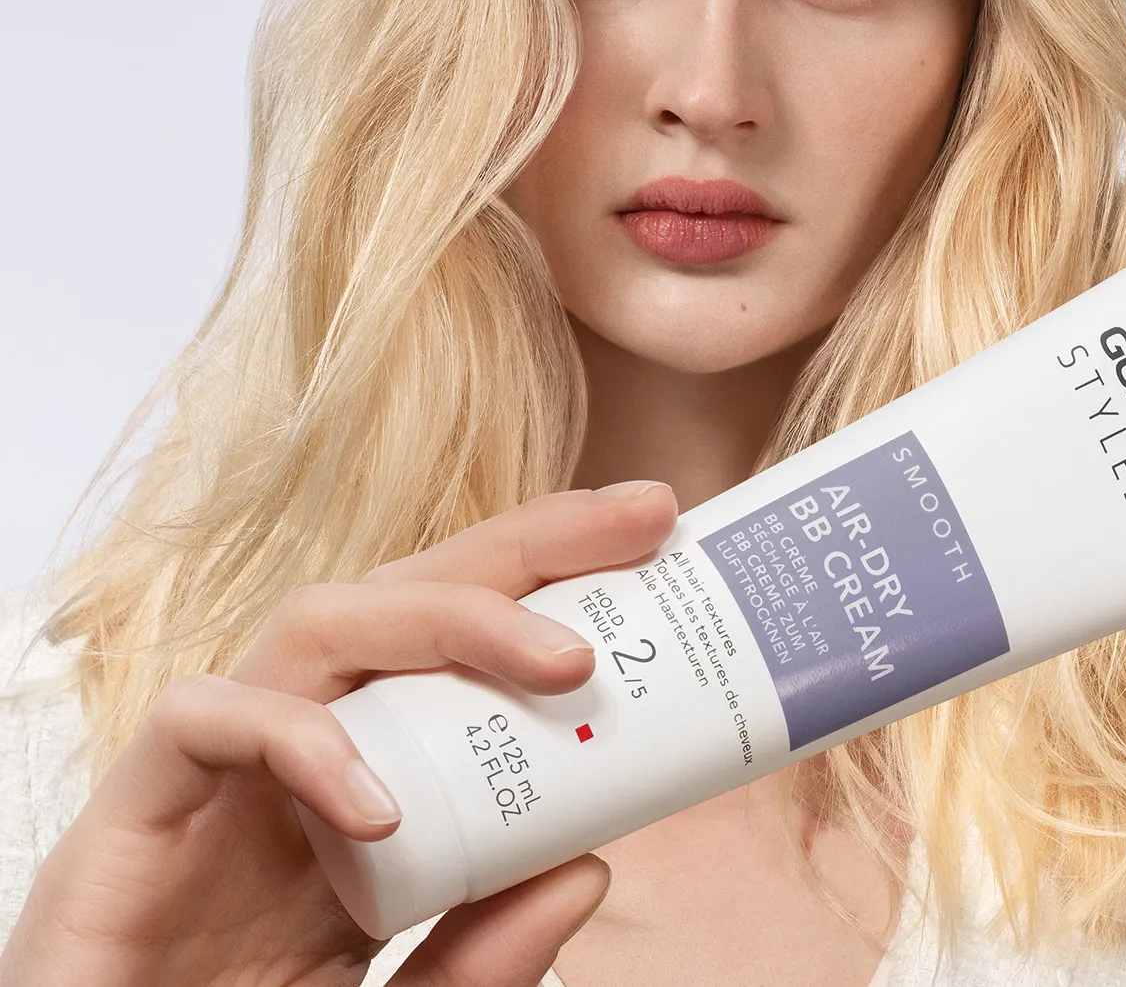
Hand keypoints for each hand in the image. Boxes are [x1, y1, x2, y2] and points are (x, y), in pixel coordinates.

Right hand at [0, 480, 677, 986]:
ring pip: (322, 623)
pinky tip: (379, 806)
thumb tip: (590, 867)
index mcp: (367, 779)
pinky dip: (300, 741)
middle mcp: (298, 748)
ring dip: (448, 620)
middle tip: (641, 517)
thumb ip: (478, 955)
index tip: (658, 546)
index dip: (557, 584)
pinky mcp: (132, 807)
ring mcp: (216, 768)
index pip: (464, 648)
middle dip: (529, 546)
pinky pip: (208, 718)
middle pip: (409, 596)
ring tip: (559, 661)